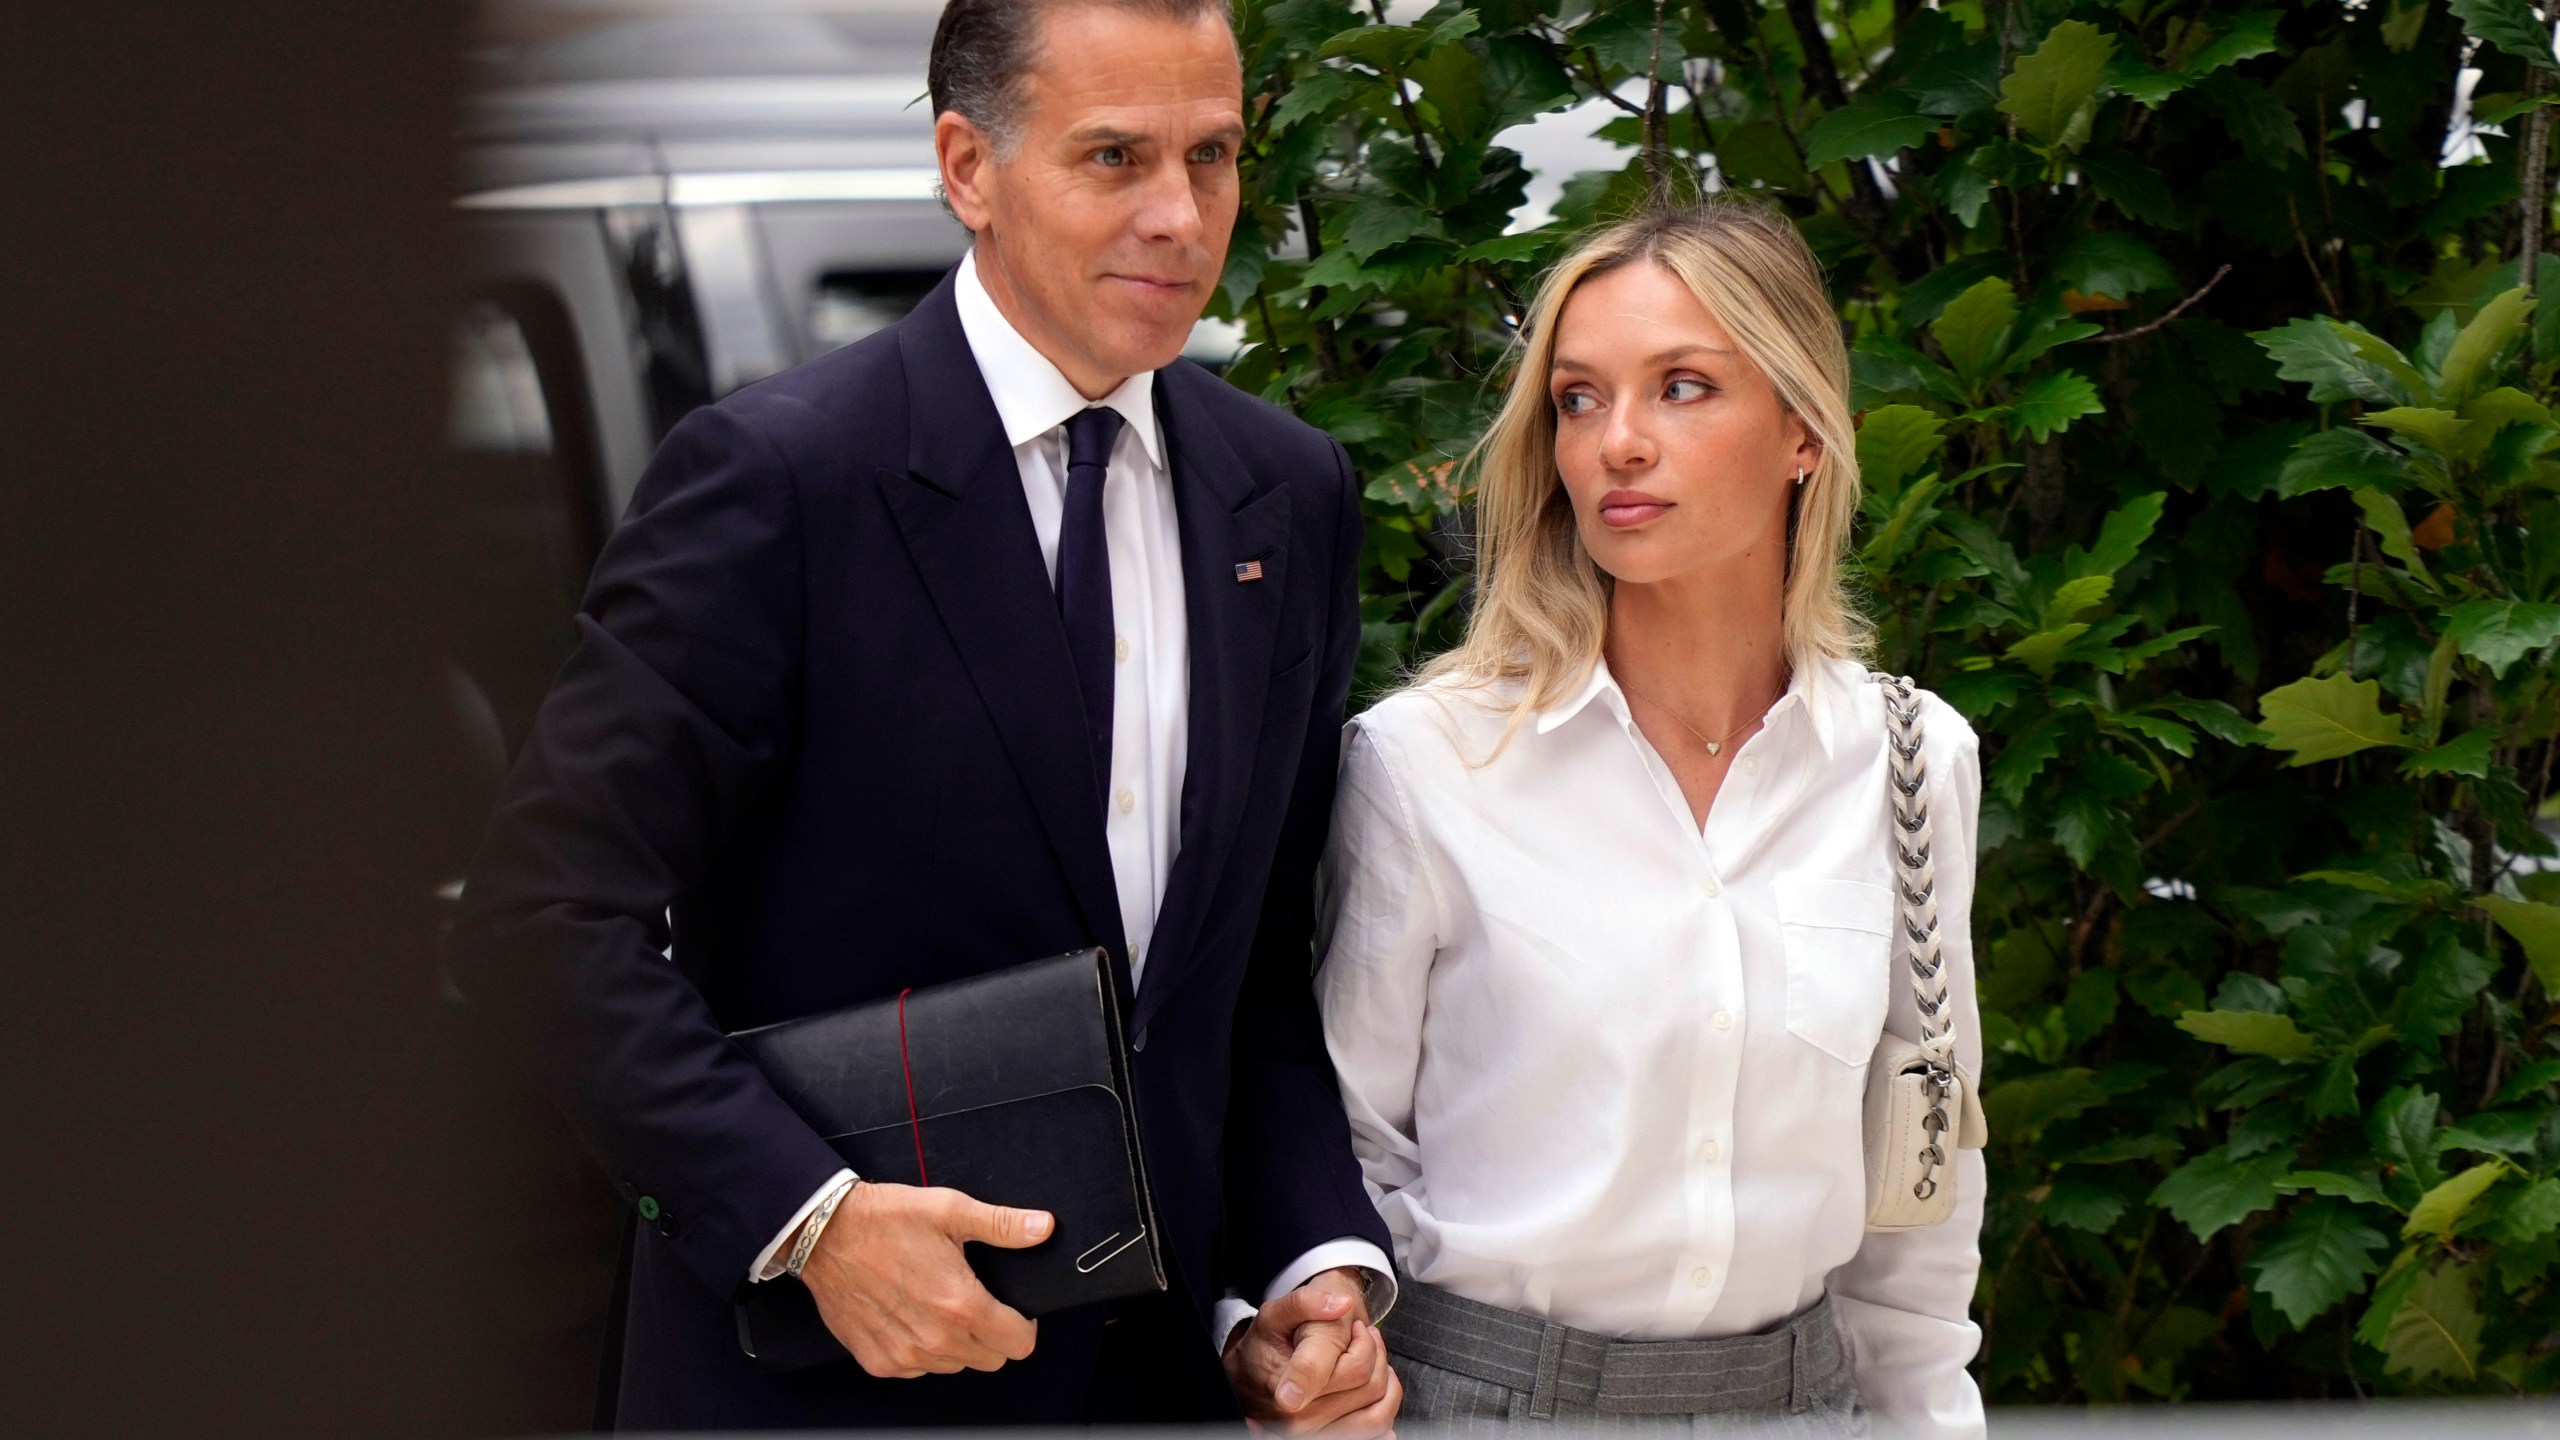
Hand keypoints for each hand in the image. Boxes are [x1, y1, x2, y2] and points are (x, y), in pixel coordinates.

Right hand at [795, 1181, 1050, 1377]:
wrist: (823, 1233)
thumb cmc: (884, 1219)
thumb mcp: (949, 1209)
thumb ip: (1002, 1224)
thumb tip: (1042, 1227)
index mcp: (960, 1304)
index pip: (1018, 1344)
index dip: (1023, 1325)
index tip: (1014, 1309)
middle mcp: (935, 1339)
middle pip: (990, 1359)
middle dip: (992, 1334)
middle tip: (976, 1301)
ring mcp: (904, 1355)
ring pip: (954, 1366)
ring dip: (956, 1344)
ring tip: (939, 1304)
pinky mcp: (878, 1361)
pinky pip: (917, 1369)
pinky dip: (921, 1350)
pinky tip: (911, 1316)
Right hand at [1222, 1268, 1401, 1435]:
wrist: (1251, 1377)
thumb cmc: (1266, 1344)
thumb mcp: (1276, 1314)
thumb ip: (1304, 1303)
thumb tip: (1341, 1305)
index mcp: (1284, 1387)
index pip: (1352, 1370)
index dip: (1363, 1347)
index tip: (1357, 1329)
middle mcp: (1299, 1421)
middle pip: (1369, 1383)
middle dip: (1371, 1349)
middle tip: (1357, 1332)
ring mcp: (1316, 1435)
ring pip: (1379, 1407)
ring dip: (1382, 1375)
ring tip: (1364, 1354)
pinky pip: (1378, 1427)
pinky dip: (1385, 1401)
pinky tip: (1370, 1380)